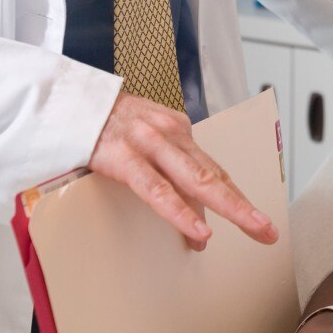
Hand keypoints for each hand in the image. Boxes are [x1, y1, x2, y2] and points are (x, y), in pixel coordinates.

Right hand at [88, 93, 276, 251]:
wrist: (65, 102)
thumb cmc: (103, 126)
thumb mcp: (142, 140)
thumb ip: (164, 171)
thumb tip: (190, 214)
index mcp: (176, 131)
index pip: (212, 169)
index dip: (234, 197)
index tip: (255, 220)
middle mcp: (170, 134)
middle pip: (214, 175)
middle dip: (243, 205)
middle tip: (267, 229)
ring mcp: (149, 143)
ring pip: (196, 180)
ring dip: (228, 206)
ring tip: (251, 227)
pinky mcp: (123, 157)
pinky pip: (157, 189)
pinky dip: (180, 211)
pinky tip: (198, 230)